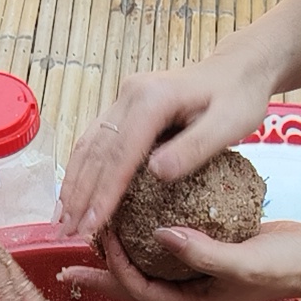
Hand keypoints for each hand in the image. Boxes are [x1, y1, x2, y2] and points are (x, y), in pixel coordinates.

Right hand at [55, 57, 276, 239]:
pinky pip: (96, 140)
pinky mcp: (125, 107)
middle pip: (96, 151)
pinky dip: (82, 169)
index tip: (90, 226)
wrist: (239, 68)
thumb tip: (157, 173)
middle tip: (66, 232)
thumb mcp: (229, 124)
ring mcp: (124, 99)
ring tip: (60, 220)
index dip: (103, 194)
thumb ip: (193, 148)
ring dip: (73, 184)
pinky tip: (74, 193)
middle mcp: (130, 94)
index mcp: (152, 99)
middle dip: (79, 195)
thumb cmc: (239, 97)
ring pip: (89, 145)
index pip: (120, 155)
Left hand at [55, 223, 300, 300]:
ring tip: (91, 239)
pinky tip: (134, 216)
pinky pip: (164, 248)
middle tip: (66, 263)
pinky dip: (144, 235)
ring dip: (118, 255)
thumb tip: (160, 233)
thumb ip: (202, 252)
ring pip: (145, 268)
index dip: (115, 267)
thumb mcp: (244, 262)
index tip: (102, 235)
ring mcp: (195, 278)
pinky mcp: (204, 256)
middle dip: (101, 274)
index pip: (139, 290)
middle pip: (132, 286)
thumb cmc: (285, 264)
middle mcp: (188, 295)